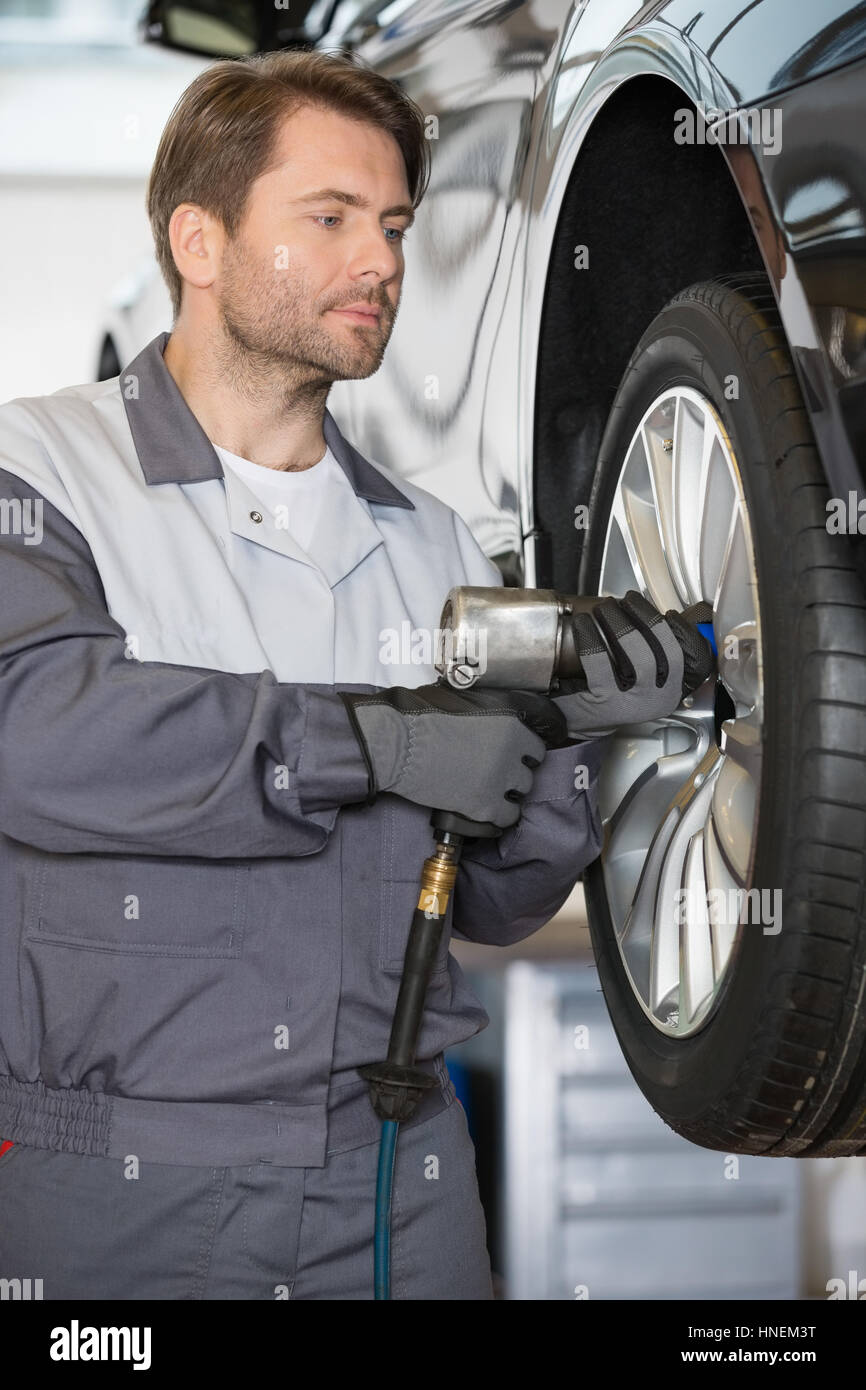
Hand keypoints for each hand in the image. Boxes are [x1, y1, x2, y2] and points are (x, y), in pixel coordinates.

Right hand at [340, 681, 568, 826]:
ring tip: (487, 789)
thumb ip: (490, 710)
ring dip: (506, 792)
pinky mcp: (484, 805)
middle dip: (514, 771)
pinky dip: (498, 815)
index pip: (537, 744)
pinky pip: (507, 816)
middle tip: (494, 771)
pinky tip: (485, 808)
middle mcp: (511, 749)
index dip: (522, 750)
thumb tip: (498, 717)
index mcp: (510, 721)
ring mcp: (499, 778)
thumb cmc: (421, 715)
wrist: (398, 744)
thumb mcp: (464, 699)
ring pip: (521, 793)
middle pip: (529, 770)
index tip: (512, 754)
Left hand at [552, 591, 713, 737]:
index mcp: (670, 691)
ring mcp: (634, 703)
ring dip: (621, 624)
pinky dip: (591, 638)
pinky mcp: (606, 703)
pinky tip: (582, 624)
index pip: (697, 663)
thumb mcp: (638, 680)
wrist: (572, 721)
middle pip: (668, 653)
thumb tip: (650, 614)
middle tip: (627, 600)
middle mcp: (658, 700)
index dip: (686, 634)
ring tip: (605, 608)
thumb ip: (652, 653)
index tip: (670, 614)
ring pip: (639, 657)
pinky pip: (601, 663)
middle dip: (647, 618)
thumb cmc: (606, 692)